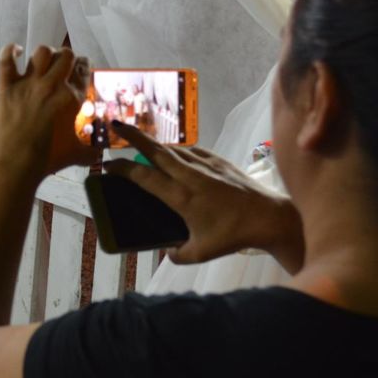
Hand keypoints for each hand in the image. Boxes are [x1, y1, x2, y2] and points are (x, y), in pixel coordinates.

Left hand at [0, 44, 96, 178]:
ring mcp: (29, 83)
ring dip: (45, 54)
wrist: (15, 163)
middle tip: (61, 66)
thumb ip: (89, 153)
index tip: (79, 70)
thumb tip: (98, 156)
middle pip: (66, 56)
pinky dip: (10, 51)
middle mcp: (53, 85)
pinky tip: (15, 52)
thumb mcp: (74, 155)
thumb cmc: (47, 159)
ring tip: (43, 61)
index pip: (83, 71)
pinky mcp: (7, 85)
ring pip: (42, 52)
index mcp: (72, 99)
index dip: (82, 67)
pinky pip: (7, 59)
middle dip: (65, 57)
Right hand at [104, 122, 303, 270]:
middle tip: (115, 124)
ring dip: (155, 144)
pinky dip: (177, 149)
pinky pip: (191, 150)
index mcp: (181, 197)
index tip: (107, 165)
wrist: (269, 217)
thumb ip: (178, 254)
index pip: (144, 176)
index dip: (123, 169)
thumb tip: (167, 251)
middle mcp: (190, 176)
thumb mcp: (201, 253)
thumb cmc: (233, 236)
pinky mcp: (219, 160)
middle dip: (133, 135)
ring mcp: (206, 164)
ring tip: (141, 142)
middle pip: (155, 150)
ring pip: (173, 148)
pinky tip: (174, 153)